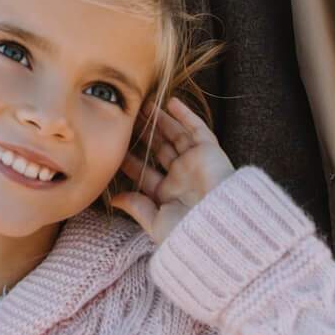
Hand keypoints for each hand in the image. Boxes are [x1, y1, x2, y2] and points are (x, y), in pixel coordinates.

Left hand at [113, 98, 234, 244]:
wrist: (220, 226)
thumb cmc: (188, 231)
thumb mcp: (156, 223)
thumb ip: (136, 207)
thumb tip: (114, 199)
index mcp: (169, 196)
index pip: (146, 174)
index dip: (132, 161)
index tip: (118, 147)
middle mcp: (182, 178)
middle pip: (160, 150)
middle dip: (146, 134)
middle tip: (131, 118)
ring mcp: (196, 163)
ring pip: (176, 136)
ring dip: (162, 120)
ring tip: (145, 105)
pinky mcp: (210, 152)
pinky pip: (197, 129)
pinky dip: (186, 115)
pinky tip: (171, 102)